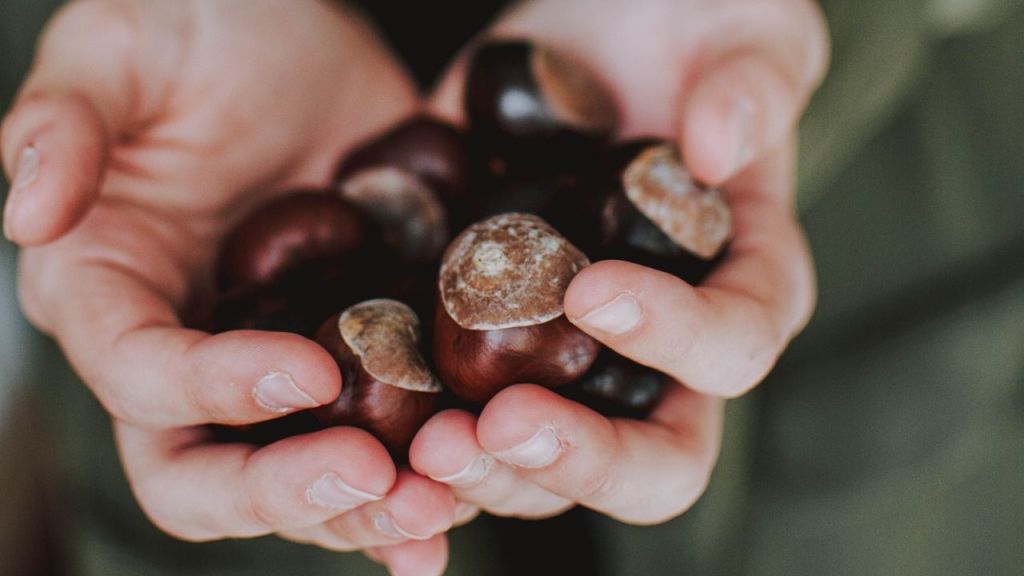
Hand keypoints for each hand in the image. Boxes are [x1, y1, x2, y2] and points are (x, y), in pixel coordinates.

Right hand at [2, 1, 453, 571]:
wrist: (295, 29)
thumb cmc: (195, 25)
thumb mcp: (120, 46)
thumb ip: (63, 122)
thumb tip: (29, 215)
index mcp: (111, 288)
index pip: (141, 373)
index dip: (214, 389)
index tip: (312, 372)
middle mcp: (185, 346)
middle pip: (200, 471)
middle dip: (281, 490)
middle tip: (373, 479)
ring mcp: (270, 361)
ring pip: (292, 476)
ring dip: (361, 508)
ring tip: (437, 505)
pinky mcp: (351, 351)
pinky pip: (373, 436)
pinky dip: (409, 477)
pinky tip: (462, 495)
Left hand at [411, 0, 827, 522]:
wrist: (597, 28)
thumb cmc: (695, 27)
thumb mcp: (746, 32)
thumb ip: (753, 83)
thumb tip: (717, 146)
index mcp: (742, 286)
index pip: (733, 349)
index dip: (676, 340)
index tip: (593, 292)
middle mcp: (661, 347)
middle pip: (649, 458)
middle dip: (577, 459)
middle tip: (496, 425)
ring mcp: (568, 354)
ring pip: (546, 460)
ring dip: (488, 471)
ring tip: (424, 444)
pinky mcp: (488, 335)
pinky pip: (460, 410)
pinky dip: (419, 434)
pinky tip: (367, 423)